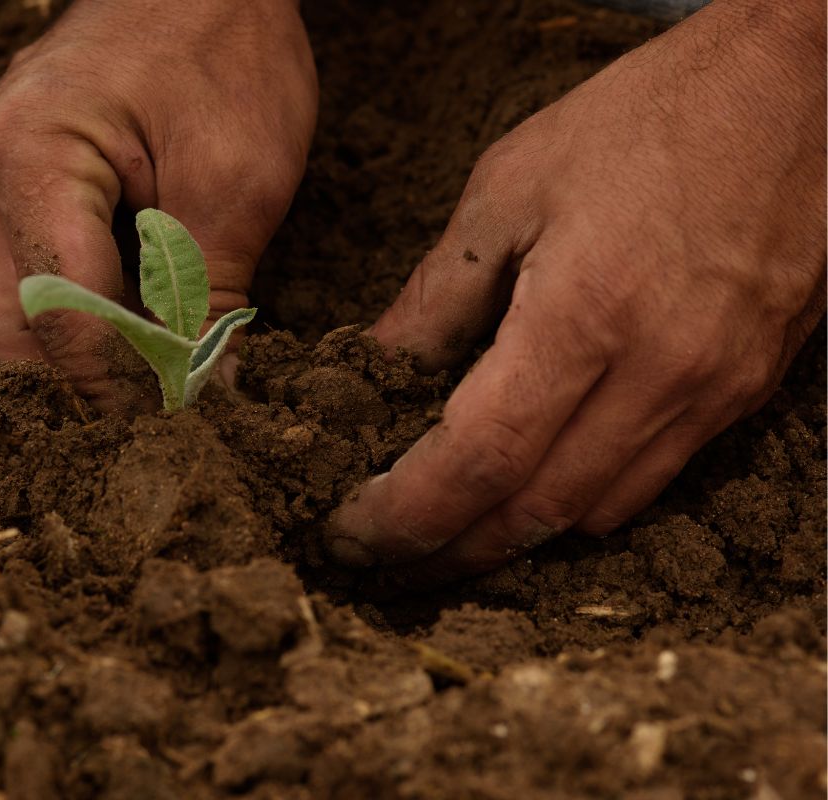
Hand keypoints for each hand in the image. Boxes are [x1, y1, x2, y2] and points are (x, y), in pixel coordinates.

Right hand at [0, 0, 315, 411]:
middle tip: (145, 424)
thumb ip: (207, 298)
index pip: (58, 315)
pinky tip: (124, 336)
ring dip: (63, 360)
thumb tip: (200, 393)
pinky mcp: (3, 183)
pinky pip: (12, 278)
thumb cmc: (223, 49)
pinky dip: (64, 321)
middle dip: (67, 389)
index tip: (169, 432)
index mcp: (31, 156)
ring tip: (141, 385)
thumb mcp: (238, 181)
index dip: (115, 389)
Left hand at [326, 0, 824, 579]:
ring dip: (512, 539)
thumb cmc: (643, 121)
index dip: (406, 514)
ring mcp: (713, 391)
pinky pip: (652, 483)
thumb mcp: (509, 189)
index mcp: (583, 315)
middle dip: (448, 551)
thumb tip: (374, 369)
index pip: (478, 461)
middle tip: (384, 558)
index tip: (350, 534)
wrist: (799, 89)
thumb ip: (438, 296)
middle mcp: (658, 374)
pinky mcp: (747, 392)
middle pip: (533, 512)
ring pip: (595, 514)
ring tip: (444, 532)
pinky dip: (579, 505)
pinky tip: (533, 488)